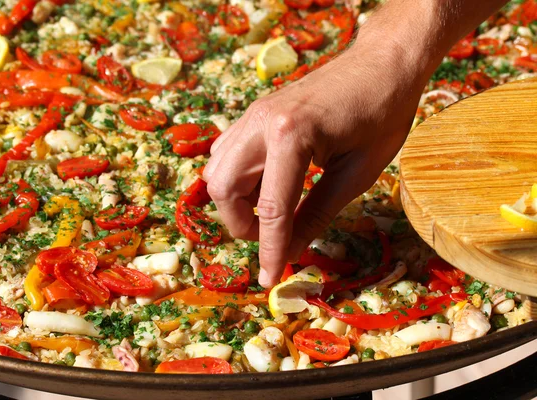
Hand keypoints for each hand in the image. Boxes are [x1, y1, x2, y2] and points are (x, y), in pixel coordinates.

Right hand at [203, 36, 426, 287]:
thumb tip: (291, 250)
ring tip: (270, 213)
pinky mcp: (256, 113)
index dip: (269, 249)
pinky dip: (238, 178)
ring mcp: (254, 114)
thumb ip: (317, 214)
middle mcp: (262, 123)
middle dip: (241, 223)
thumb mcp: (357, 174)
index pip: (270, 209)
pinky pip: (227, 152)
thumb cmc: (382, 115)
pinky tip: (266, 186)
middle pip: (224, 188)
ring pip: (217, 170)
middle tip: (271, 237)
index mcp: (292, 136)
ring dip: (236, 201)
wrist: (383, 63)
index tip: (270, 277)